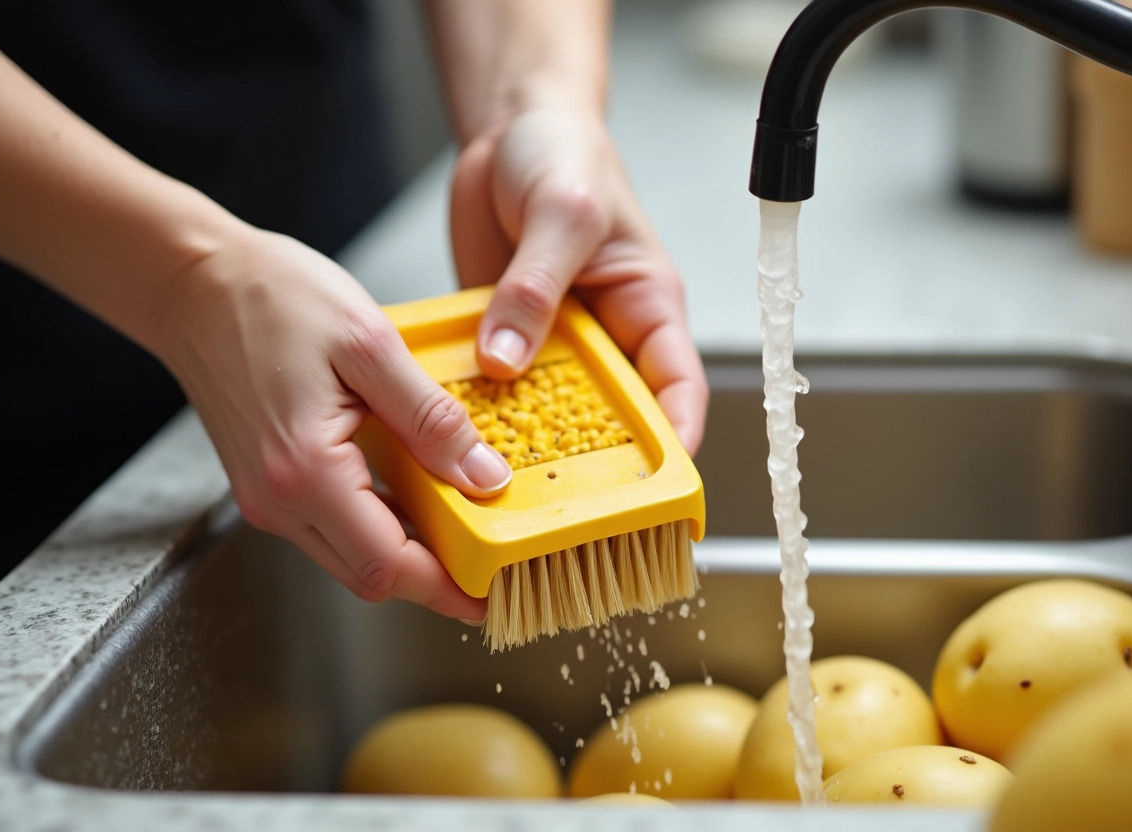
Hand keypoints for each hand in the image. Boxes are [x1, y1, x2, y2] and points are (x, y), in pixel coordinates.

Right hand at [156, 228, 511, 618]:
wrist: (196, 282)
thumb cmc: (271, 298)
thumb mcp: (370, 345)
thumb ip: (430, 419)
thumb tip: (484, 477)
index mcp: (304, 471)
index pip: (386, 565)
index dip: (444, 589)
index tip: (488, 596)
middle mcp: (278, 499)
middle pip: (368, 574)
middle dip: (432, 580)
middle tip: (488, 566)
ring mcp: (267, 496)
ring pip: (349, 555)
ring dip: (406, 554)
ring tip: (462, 532)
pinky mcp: (267, 483)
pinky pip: (331, 526)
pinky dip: (378, 525)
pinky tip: (414, 499)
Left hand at [450, 107, 708, 453]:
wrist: (509, 128)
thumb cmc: (566, 154)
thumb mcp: (563, 212)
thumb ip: (536, 287)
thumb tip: (505, 359)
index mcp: (648, 308)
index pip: (678, 389)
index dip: (676, 441)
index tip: (660, 487)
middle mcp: (605, 335)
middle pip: (612, 417)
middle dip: (592, 462)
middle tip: (561, 501)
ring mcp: (554, 342)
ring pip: (549, 410)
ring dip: (525, 439)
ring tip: (498, 475)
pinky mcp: (507, 338)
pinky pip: (496, 384)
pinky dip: (478, 407)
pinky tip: (453, 428)